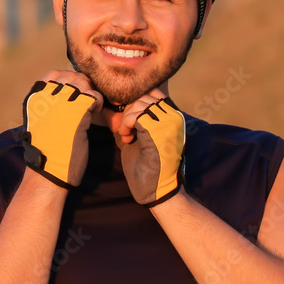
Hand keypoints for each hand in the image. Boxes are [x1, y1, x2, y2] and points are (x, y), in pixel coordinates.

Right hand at [21, 71, 102, 188]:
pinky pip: (93, 96)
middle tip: (87, 101)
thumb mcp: (40, 122)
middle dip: (82, 85)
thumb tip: (66, 93)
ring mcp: (60, 103)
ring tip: (90, 108)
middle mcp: (45, 98)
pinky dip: (97, 102)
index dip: (68, 79)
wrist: (47, 172)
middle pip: (69, 75)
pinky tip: (94, 114)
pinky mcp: (76, 113)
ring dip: (90, 93)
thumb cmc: (46, 151)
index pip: (53, 74)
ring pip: (82, 82)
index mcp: (34, 99)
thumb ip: (49, 105)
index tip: (74, 93)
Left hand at [104, 89, 185, 206]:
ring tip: (126, 136)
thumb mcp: (136, 138)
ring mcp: (168, 124)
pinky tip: (126, 138)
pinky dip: (125, 125)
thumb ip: (127, 122)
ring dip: (126, 119)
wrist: (156, 191)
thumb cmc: (146, 167)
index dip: (134, 101)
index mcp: (172, 117)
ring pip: (138, 104)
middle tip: (125, 130)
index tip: (126, 120)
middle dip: (128, 110)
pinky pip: (134, 116)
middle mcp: (174, 117)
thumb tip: (110, 107)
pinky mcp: (159, 132)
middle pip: (143, 95)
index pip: (152, 92)